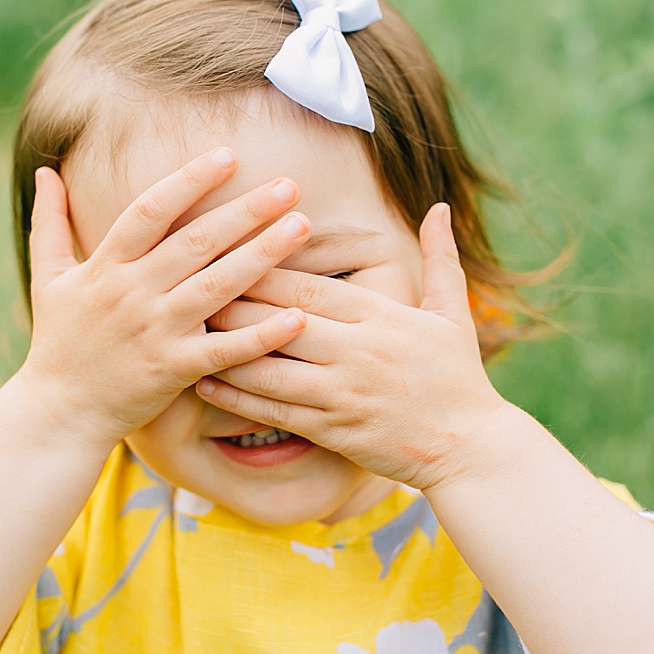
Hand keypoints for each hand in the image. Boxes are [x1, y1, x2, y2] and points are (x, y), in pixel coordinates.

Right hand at [20, 149, 310, 447]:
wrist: (59, 414)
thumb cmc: (57, 344)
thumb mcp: (47, 278)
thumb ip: (49, 222)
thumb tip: (44, 169)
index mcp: (105, 266)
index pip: (151, 210)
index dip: (189, 180)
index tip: (227, 156)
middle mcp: (133, 294)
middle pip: (195, 242)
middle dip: (244, 210)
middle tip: (289, 184)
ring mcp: (155, 333)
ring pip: (217, 287)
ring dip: (262, 255)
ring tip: (301, 226)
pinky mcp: (174, 371)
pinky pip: (224, 350)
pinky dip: (261, 335)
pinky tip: (296, 316)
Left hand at [194, 204, 504, 494]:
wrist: (470, 447)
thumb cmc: (459, 379)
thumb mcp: (454, 312)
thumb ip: (441, 257)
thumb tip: (440, 206)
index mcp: (378, 316)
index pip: (307, 285)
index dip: (260, 267)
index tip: (223, 248)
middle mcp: (356, 351)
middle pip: (278, 320)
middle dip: (230, 303)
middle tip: (185, 285)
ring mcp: (342, 394)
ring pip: (268, 367)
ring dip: (223, 351)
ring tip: (183, 334)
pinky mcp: (334, 431)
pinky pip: (275, 412)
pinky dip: (238, 399)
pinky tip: (206, 385)